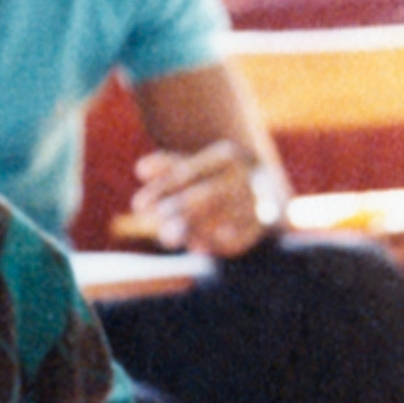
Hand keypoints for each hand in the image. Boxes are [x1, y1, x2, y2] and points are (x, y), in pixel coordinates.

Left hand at [134, 140, 272, 258]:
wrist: (264, 188)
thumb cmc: (216, 177)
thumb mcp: (192, 166)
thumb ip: (166, 168)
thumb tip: (141, 170)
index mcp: (228, 155)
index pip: (188, 172)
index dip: (162, 189)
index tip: (138, 205)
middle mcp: (248, 176)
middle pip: (208, 195)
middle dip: (179, 212)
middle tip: (153, 225)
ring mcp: (260, 201)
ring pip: (225, 218)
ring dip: (195, 229)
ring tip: (168, 237)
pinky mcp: (266, 225)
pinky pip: (242, 237)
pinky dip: (218, 244)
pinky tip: (196, 247)